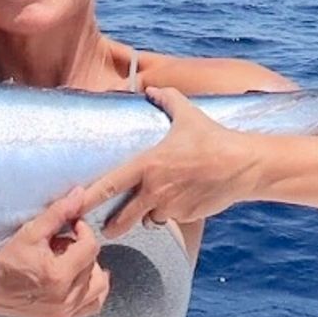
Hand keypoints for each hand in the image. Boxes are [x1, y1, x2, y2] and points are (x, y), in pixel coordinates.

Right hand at [0, 186, 108, 316]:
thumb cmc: (5, 260)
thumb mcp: (30, 232)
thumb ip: (58, 213)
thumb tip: (80, 194)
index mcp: (58, 275)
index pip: (90, 247)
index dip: (84, 230)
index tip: (72, 224)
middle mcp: (66, 297)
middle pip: (94, 265)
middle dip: (82, 249)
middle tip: (63, 243)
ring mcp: (65, 311)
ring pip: (99, 286)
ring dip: (90, 270)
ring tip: (70, 262)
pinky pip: (92, 305)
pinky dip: (92, 290)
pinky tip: (79, 279)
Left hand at [88, 87, 262, 236]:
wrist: (244, 164)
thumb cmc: (213, 137)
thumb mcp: (188, 114)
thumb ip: (166, 99)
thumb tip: (152, 89)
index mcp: (148, 165)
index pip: (109, 185)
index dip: (88, 198)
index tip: (73, 207)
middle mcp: (155, 189)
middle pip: (122, 217)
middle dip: (112, 226)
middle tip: (105, 228)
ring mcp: (171, 206)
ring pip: (148, 219)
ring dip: (146, 215)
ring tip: (152, 205)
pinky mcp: (186, 216)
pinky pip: (170, 219)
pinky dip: (169, 214)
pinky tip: (179, 200)